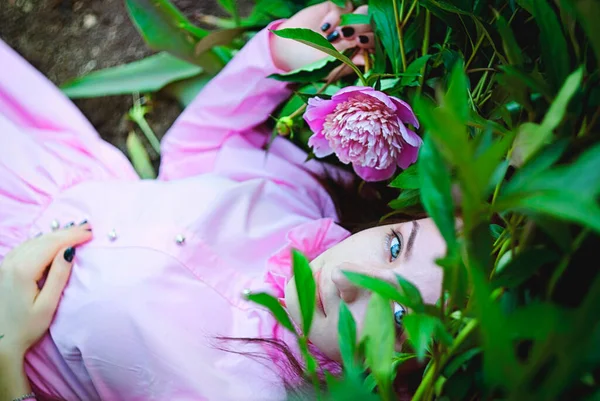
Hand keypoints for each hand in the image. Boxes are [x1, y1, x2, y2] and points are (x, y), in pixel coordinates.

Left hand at [0, 223, 91, 359]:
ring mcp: (5, 264)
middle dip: (67, 232)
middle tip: (87, 227)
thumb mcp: (47, 305)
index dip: (72, 236)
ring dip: (55, 234)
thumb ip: (59, 276)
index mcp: (23, 270)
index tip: (90, 233)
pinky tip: (51, 240)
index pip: (52, 244)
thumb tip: (70, 251)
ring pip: (34, 241)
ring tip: (74, 230)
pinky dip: (42, 240)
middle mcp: (12, 262)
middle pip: (44, 240)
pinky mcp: (4, 268)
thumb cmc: (26, 327)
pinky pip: (26, 246)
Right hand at [271, 1, 373, 72]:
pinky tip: (325, 27)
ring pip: (363, 12)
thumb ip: (350, 61)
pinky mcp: (337, 7)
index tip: (360, 43)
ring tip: (336, 34)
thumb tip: (369, 58)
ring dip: (353, 21)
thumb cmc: (312, 64)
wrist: (288, 51)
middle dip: (362, 28)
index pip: (378, 41)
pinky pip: (345, 4)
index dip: (373, 40)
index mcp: (362, 50)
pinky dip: (336, 14)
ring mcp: (349, 19)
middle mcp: (358, 33)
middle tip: (346, 36)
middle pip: (373, 23)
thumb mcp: (332, 67)